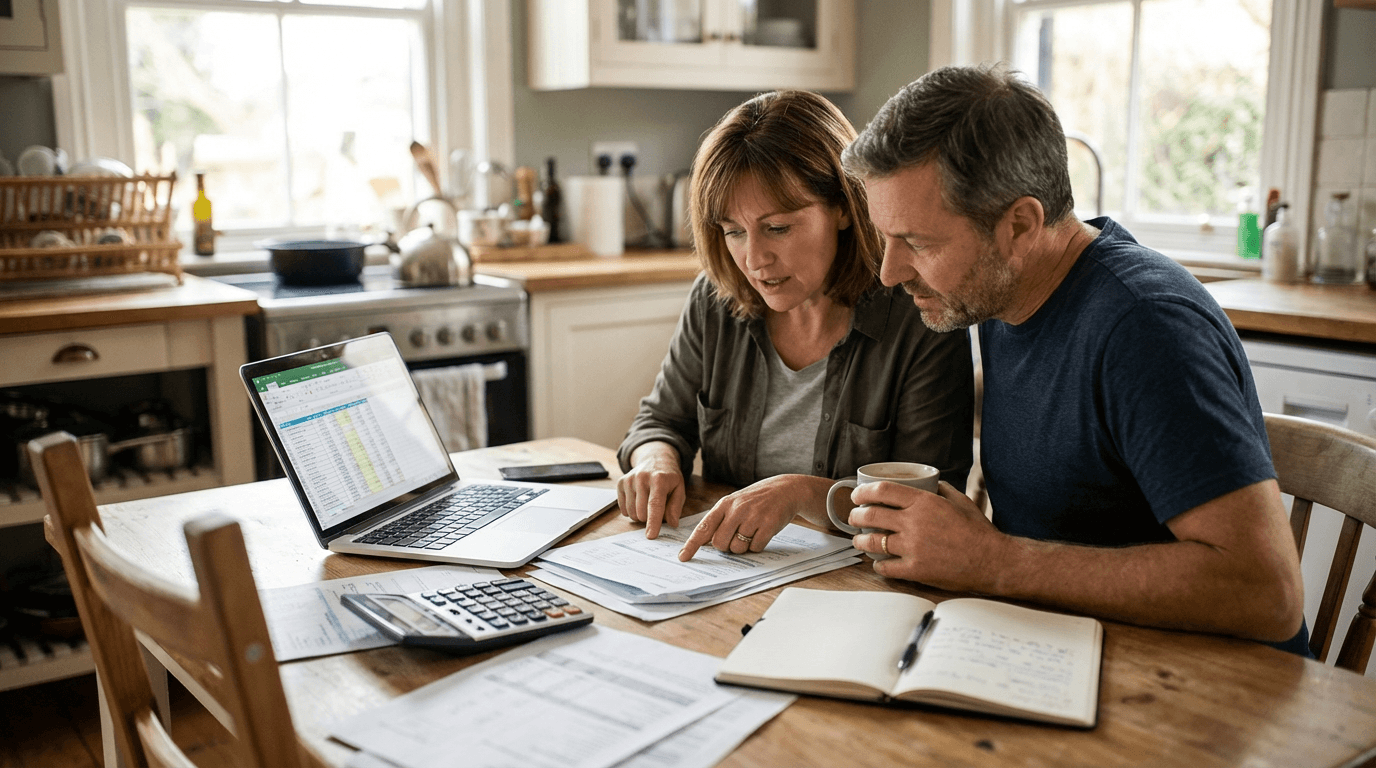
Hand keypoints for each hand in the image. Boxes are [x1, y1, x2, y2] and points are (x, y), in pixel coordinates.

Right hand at [616, 443, 685, 538]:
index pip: (655, 504)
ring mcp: (629, 480)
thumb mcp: (679, 488)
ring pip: (631, 512)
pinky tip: (638, 500)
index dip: (653, 522)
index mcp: (659, 479)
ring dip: (640, 515)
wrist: (655, 458)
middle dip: (649, 519)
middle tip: (656, 509)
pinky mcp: (621, 483)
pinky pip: (623, 509)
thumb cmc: (668, 477)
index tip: (651, 536)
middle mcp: (642, 478)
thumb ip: (676, 506)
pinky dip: (631, 510)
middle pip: (641, 512)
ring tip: (647, 503)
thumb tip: (672, 523)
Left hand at [677, 475, 813, 560]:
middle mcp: (736, 510)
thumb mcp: (735, 503)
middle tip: (736, 536)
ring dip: (743, 546)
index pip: (704, 527)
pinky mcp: (768, 525)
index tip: (683, 557)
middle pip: (720, 543)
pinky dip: (757, 545)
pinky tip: (762, 532)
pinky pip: (755, 548)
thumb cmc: (756, 499)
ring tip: (752, 531)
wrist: (785, 489)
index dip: (692, 544)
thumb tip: (706, 543)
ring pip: (737, 548)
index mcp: (724, 504)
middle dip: (726, 546)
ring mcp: (752, 517)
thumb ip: (721, 520)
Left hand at [848, 480, 1004, 588]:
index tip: (857, 495)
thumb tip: (932, 483)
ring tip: (860, 541)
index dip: (863, 492)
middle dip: (856, 515)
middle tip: (854, 518)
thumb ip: (942, 489)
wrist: (992, 561)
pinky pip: (885, 567)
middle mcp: (914, 522)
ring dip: (861, 541)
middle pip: (871, 514)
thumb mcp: (961, 501)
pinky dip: (878, 565)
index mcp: (924, 502)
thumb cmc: (978, 531)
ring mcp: (913, 547)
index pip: (883, 491)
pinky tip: (879, 563)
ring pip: (873, 542)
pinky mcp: (915, 570)